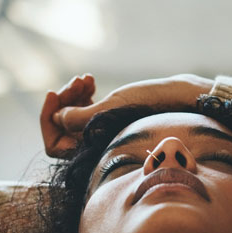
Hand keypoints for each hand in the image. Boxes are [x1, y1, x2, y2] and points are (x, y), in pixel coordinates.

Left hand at [40, 73, 214, 157]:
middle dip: (64, 102)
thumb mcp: (114, 108)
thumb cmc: (153, 106)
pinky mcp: (111, 121)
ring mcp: (102, 134)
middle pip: (61, 128)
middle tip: (78, 81)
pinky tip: (91, 81)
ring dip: (73, 95)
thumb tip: (57, 119)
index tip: (52, 93)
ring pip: (72, 118)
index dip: (48, 119)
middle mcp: (96, 147)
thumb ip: (82, 118)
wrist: (183, 101)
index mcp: (95, 152)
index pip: (55, 145)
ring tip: (87, 80)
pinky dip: (83, 95)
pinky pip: (85, 111)